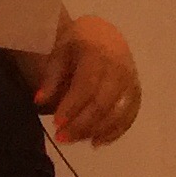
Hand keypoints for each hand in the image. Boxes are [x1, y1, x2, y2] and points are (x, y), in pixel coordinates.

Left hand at [32, 14, 140, 144]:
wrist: (106, 34)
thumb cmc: (77, 42)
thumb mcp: (60, 51)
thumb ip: (51, 76)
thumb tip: (39, 101)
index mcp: (97, 54)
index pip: (86, 85)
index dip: (72, 106)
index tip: (56, 122)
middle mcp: (119, 69)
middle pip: (102, 103)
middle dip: (81, 124)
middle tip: (61, 137)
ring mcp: (131, 82)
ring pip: (117, 113)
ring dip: (95, 131)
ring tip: (73, 139)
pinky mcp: (137, 93)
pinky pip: (129, 116)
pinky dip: (114, 132)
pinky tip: (97, 142)